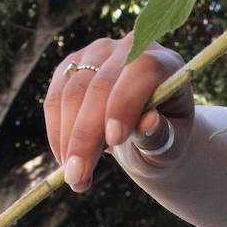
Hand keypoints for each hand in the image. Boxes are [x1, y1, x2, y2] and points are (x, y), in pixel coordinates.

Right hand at [44, 34, 192, 191]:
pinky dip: (57, 132)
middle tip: (79, 177)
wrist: (148, 131)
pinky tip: (65, 159)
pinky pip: (55, 99)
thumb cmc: (165, 137)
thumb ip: (162, 135)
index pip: (143, 71)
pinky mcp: (72, 66)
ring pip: (72, 93)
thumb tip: (148, 123)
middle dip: (87, 135)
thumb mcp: (172, 144)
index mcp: (166, 63)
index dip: (126, 103)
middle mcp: (131, 48)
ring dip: (68, 139)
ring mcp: (98, 53)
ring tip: (75, 178)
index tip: (114, 139)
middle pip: (101, 85)